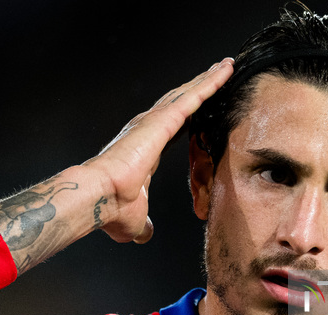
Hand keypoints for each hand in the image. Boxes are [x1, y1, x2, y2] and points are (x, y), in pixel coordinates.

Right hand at [84, 58, 233, 243]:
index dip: (187, 114)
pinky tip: (225, 72)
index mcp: (146, 150)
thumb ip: (143, 224)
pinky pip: (193, 97)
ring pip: (189, 93)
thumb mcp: (136, 221)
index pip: (173, 126)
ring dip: (208, 79)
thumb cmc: (113, 208)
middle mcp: (149, 129)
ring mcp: (155, 122)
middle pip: (181, 102)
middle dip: (199, 87)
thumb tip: (144, 235)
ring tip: (226, 65)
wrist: (101, 198)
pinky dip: (210, 83)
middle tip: (218, 73)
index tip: (199, 107)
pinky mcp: (161, 120)